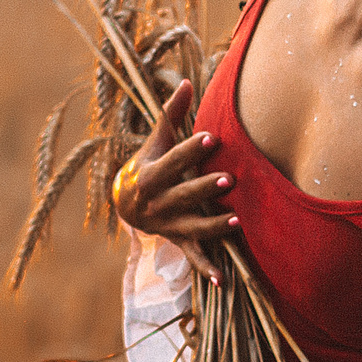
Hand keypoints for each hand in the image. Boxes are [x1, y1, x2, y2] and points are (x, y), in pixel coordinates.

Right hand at [110, 79, 236, 278]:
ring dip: (214, 227)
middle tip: (229, 179)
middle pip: (183, 194)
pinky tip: (222, 279)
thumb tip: (189, 82)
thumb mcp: (156, 141)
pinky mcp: (178, 241)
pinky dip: (205, 269)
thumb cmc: (149, 164)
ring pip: (192, 227)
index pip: (173, 161)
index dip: (191, 149)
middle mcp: (157, 203)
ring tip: (237, 222)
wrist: (124, 202)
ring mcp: (167, 225)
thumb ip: (172, 113)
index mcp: (151, 175)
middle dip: (205, 188)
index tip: (212, 137)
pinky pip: (193, 256)